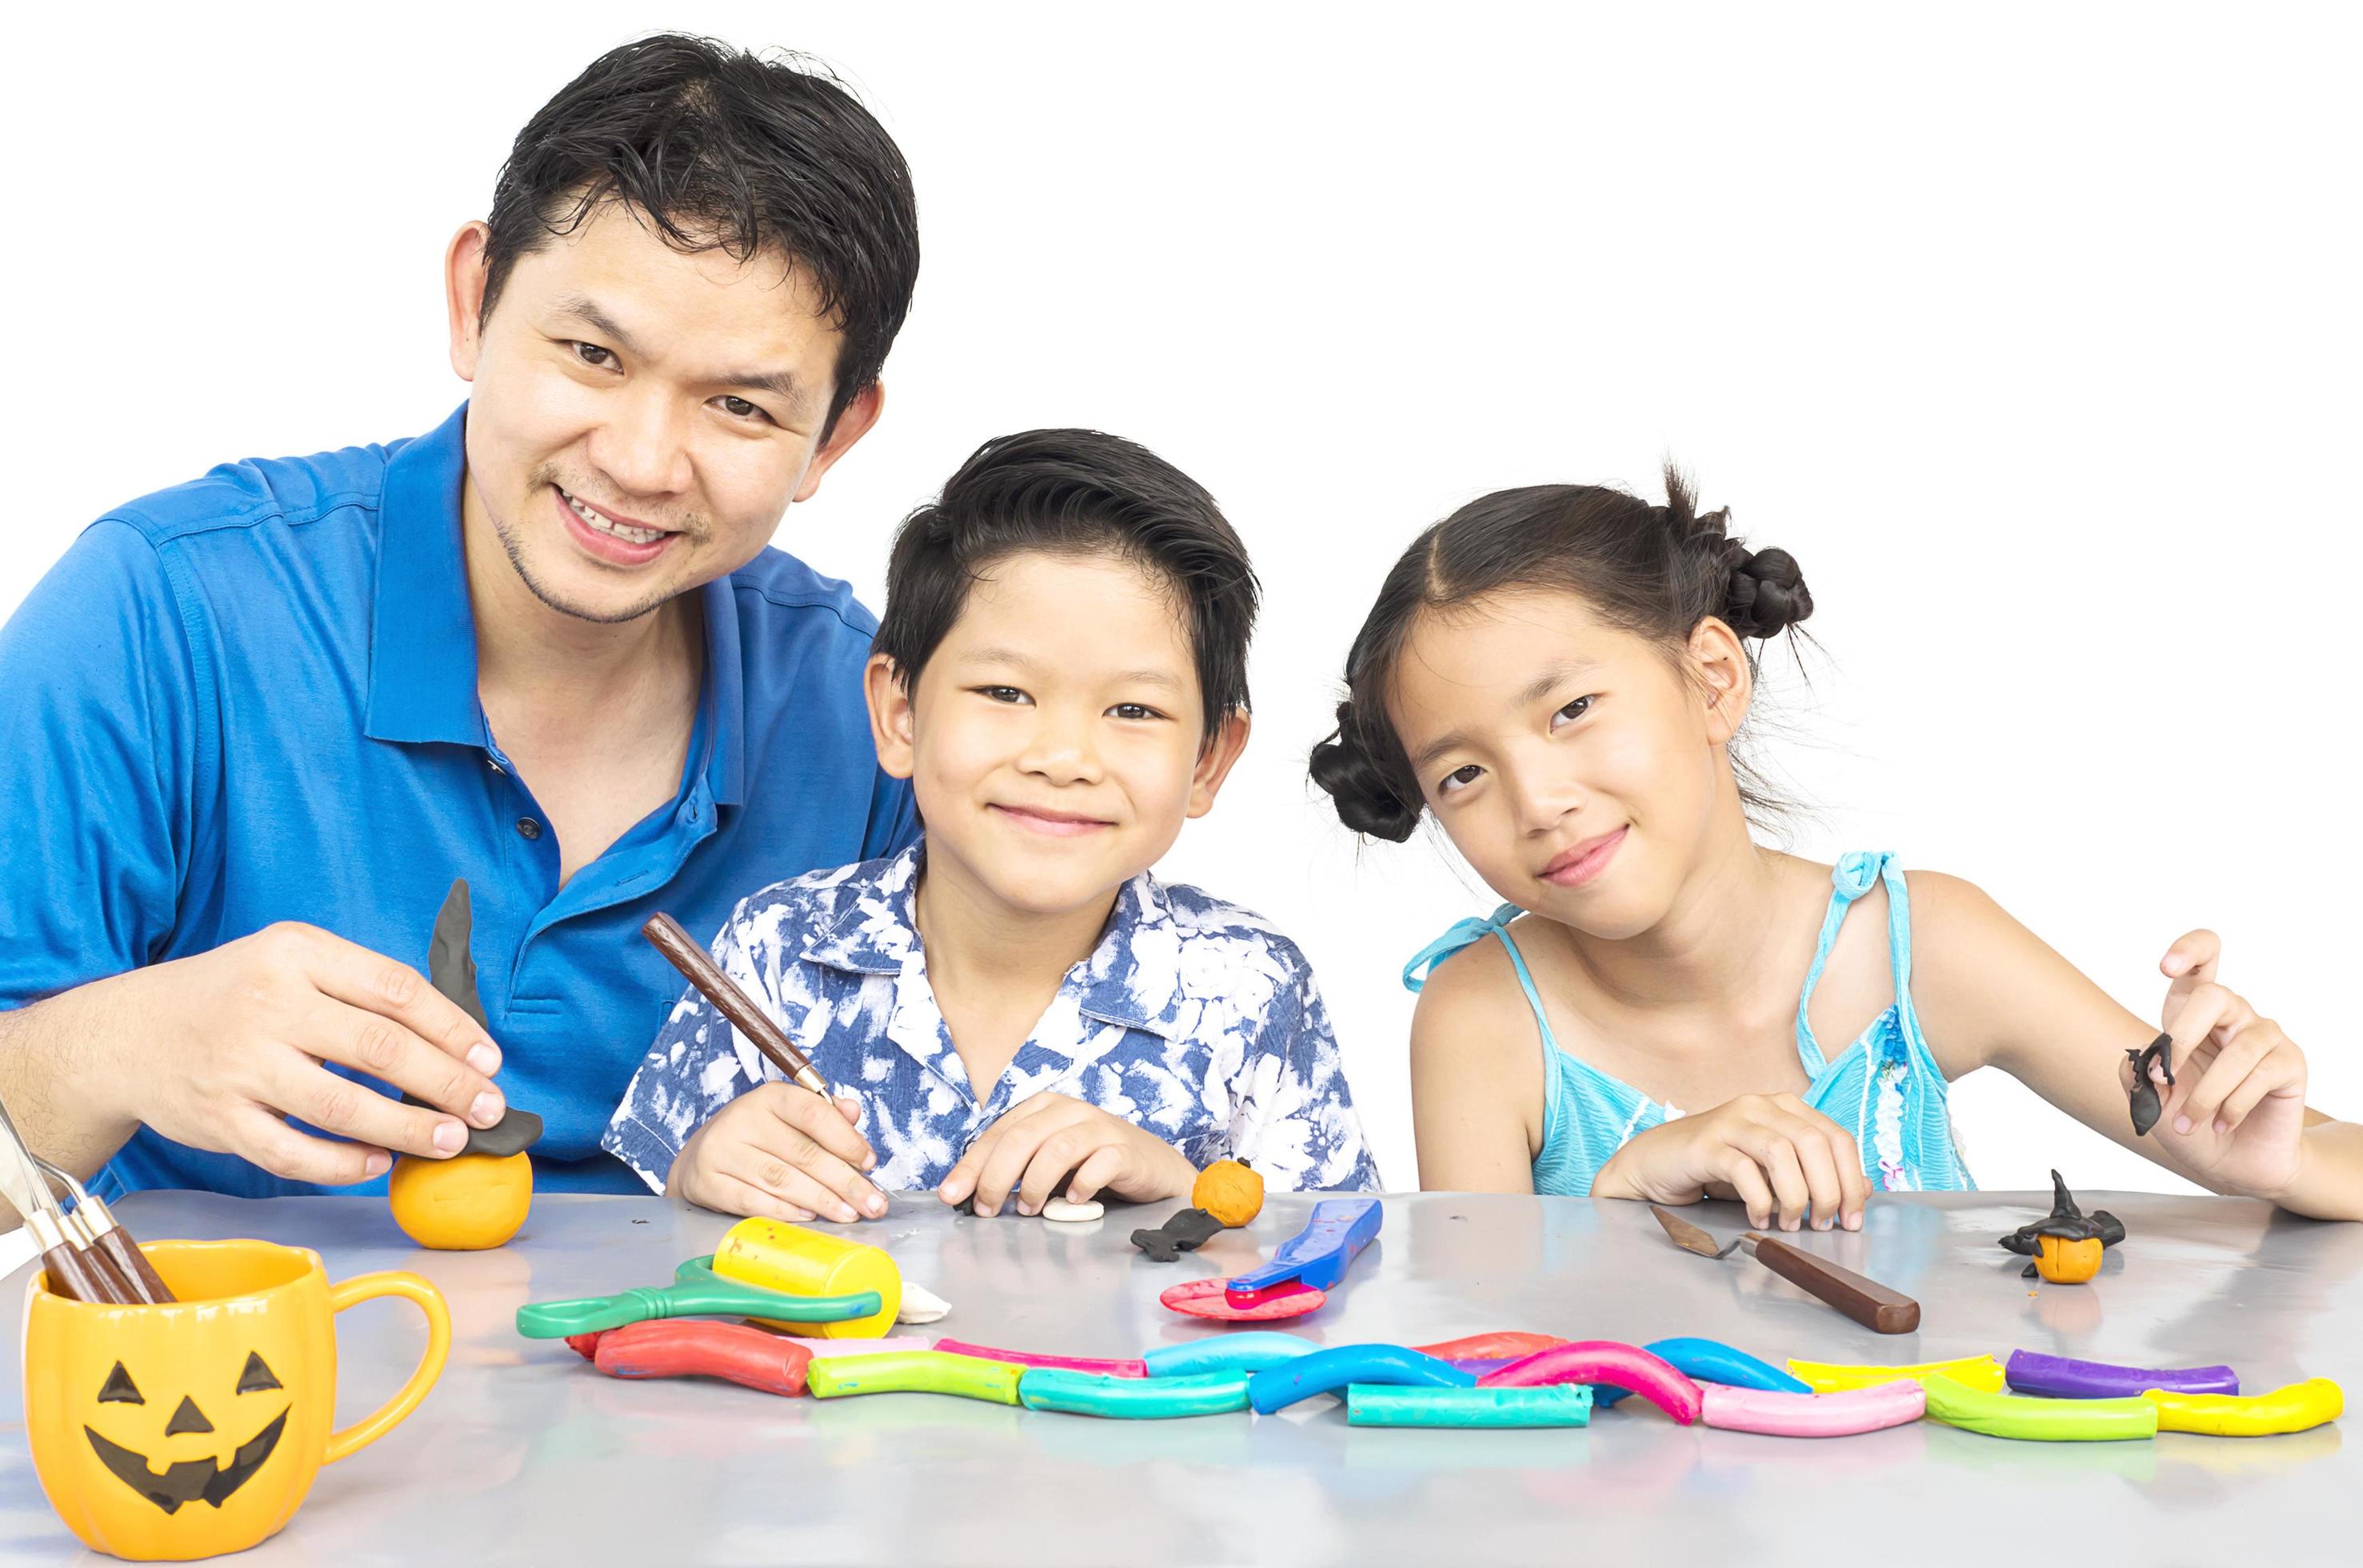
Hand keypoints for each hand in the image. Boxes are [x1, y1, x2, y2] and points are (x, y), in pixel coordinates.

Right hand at [80, 922, 510, 1184]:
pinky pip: (294, 1153)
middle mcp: (268, 1004)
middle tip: (490, 1109)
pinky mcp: (219, 1118)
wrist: (127, 1034)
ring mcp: (240, 1065)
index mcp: (297, 953)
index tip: (490, 1060)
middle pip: (379, 1048)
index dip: (453, 1028)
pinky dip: (345, 1163)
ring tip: (453, 1139)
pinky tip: (381, 1162)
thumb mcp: (291, 961)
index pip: (395, 989)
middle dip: (447, 1083)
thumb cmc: (234, 995)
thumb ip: (360, 987)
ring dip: (409, 1128)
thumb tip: (452, 1040)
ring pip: (342, 1106)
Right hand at [667, 1082, 885, 1222]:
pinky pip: (753, 1201)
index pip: (813, 1113)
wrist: (698, 1158)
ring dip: (821, 1200)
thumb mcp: (789, 1117)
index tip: (870, 1162)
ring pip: (781, 1180)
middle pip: (803, 1153)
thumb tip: (854, 1111)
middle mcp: (743, 1119)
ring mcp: (722, 1151)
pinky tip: (810, 1217)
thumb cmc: (758, 1137)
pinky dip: (785, 1212)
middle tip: (872, 1203)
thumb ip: (824, 1115)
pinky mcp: (708, 1182)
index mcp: (769, 1097)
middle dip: (844, 1181)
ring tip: (848, 1214)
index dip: (846, 1139)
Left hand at [936, 1093, 1195, 1216]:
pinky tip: (1074, 1201)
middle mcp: (1068, 1110)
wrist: (1154, 1170)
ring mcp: (1099, 1127)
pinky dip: (1080, 1185)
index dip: (971, 1165)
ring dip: (1034, 1183)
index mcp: (1043, 1108)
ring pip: (1055, 1149)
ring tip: (1027, 1209)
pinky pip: (1098, 1164)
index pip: (998, 1133)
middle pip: (1020, 1138)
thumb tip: (968, 1194)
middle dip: (994, 1177)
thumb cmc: (1093, 1166)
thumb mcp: (1047, 1163)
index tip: (951, 1195)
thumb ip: (1015, 1169)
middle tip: (985, 1210)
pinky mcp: (1125, 1149)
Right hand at [1592, 1092, 1867, 1231]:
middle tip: (1822, 1225)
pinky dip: (1759, 1199)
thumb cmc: (1718, 1167)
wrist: (1657, 1163)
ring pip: (1782, 1152)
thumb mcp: (1773, 1170)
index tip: (1852, 1218)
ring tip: (1790, 1223)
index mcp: (1783, 1107)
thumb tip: (1863, 1188)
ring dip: (1795, 1196)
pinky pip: (1743, 1169)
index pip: (1837, 1137)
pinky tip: (1759, 1217)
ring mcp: (1730, 1121)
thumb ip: (1814, 1173)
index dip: (1852, 1180)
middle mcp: (1760, 1106)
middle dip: (1828, 1191)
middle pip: (1814, 1143)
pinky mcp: (1704, 1144)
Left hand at [2136, 930, 2306, 1194]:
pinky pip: (2259, 1077)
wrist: (2230, 1162)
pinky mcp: (2289, 1063)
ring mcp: (2263, 1036)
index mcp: (2194, 1012)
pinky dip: (2231, 1107)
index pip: (2203, 959)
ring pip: (2236, 1051)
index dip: (2189, 951)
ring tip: (2187, 1124)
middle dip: (2184, 1037)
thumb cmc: (2190, 1121)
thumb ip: (2137, 1075)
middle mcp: (2232, 1015)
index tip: (2166, 967)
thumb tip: (2138, 1060)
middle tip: (2164, 1077)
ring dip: (2205, 1094)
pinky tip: (2220, 1124)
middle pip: (2215, 996)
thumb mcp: (2151, 1100)